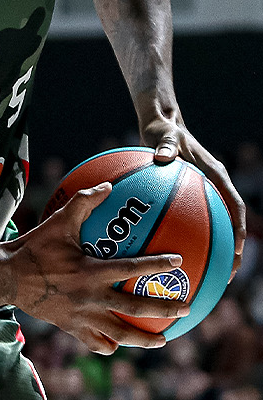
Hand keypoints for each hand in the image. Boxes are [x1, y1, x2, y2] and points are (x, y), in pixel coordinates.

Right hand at [5, 184, 188, 353]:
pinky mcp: (69, 327)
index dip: (157, 264)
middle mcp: (90, 297)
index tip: (179, 262)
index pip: (132, 268)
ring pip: (119, 333)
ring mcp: (81, 315)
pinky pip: (93, 342)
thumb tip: (107, 186)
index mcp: (91, 272)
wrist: (6, 276)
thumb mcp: (57, 223)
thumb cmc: (33, 247)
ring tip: (161, 341)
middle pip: (135, 309)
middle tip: (186, 309)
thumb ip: (84, 204)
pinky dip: (108, 346)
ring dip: (143, 338)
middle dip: (164, 310)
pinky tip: (117, 346)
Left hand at [144, 118, 246, 278]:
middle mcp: (213, 184)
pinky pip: (190, 219)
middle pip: (229, 221)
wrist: (161, 125)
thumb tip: (162, 157)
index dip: (238, 226)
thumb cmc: (163, 130)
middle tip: (229, 273)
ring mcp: (203, 191)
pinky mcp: (190, 195)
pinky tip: (171, 254)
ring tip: (208, 274)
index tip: (238, 247)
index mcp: (214, 173)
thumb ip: (165, 145)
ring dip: (214, 248)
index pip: (233, 203)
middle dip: (233, 249)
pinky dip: (187, 235)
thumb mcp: (164, 135)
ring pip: (214, 224)